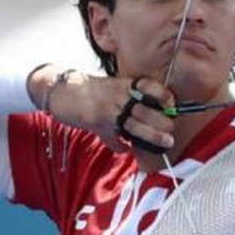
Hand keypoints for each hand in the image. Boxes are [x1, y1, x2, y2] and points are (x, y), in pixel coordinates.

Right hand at [31, 67, 175, 151]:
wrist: (62, 91)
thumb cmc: (89, 92)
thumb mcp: (111, 91)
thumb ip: (126, 107)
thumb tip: (135, 129)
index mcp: (125, 85)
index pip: (150, 87)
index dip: (164, 96)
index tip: (172, 106)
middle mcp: (119, 95)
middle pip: (147, 109)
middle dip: (162, 121)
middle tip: (171, 131)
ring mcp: (109, 108)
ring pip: (136, 124)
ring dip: (152, 134)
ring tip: (165, 142)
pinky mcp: (98, 121)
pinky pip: (114, 137)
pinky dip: (121, 146)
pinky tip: (126, 149)